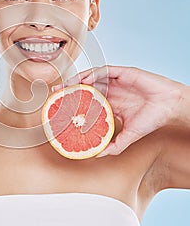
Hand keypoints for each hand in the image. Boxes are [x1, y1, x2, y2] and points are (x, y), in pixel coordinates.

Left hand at [53, 65, 184, 156]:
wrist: (169, 107)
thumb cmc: (152, 119)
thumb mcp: (130, 136)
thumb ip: (114, 145)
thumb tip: (98, 155)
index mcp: (110, 103)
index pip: (87, 100)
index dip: (73, 101)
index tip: (59, 105)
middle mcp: (111, 90)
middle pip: (85, 86)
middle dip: (70, 88)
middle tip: (55, 92)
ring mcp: (116, 81)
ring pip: (92, 76)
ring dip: (78, 79)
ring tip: (66, 84)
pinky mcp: (123, 72)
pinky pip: (104, 70)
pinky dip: (93, 73)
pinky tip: (84, 79)